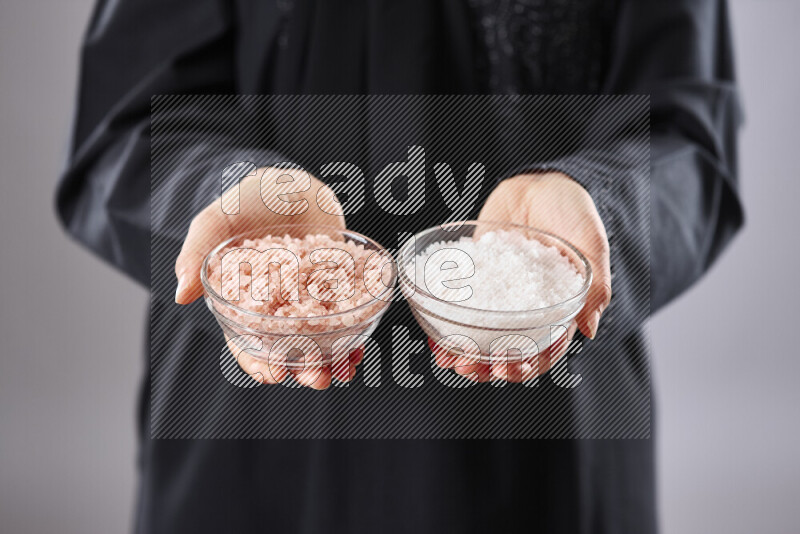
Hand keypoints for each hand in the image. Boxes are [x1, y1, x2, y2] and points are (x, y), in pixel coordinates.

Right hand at [175, 167, 353, 388]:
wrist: (288, 183)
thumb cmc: (245, 202)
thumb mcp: (214, 223)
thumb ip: (196, 255)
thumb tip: (180, 294)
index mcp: (245, 303)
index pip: (247, 344)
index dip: (259, 363)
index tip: (273, 374)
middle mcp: (278, 309)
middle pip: (289, 350)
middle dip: (302, 369)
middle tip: (316, 377)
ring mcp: (310, 300)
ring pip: (320, 340)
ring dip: (332, 359)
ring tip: (343, 369)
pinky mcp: (337, 286)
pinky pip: (345, 316)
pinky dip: (354, 333)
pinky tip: (361, 346)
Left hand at [431, 172, 610, 382]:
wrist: (539, 181)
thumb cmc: (573, 210)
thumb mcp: (591, 243)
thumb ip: (596, 283)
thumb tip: (590, 329)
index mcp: (556, 308)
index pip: (543, 348)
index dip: (527, 366)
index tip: (509, 369)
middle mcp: (525, 308)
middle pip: (508, 349)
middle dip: (489, 366)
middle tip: (472, 368)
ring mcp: (498, 294)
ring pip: (480, 335)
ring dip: (465, 353)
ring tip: (449, 359)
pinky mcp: (474, 277)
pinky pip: (459, 306)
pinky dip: (446, 324)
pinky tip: (432, 335)